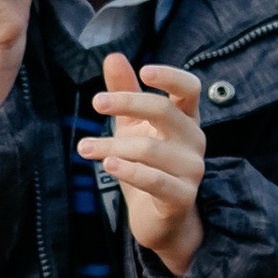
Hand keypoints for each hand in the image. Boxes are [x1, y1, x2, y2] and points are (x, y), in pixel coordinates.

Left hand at [83, 53, 205, 274]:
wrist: (162, 221)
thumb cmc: (148, 166)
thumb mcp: (132, 127)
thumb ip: (125, 93)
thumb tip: (113, 57)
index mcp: (186, 118)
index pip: (189, 88)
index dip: (170, 76)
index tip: (143, 70)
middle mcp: (194, 140)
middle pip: (164, 111)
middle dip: (127, 103)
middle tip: (95, 104)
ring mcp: (191, 170)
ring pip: (150, 148)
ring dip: (111, 145)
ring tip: (83, 147)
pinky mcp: (182, 197)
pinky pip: (154, 180)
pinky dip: (129, 171)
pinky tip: (107, 165)